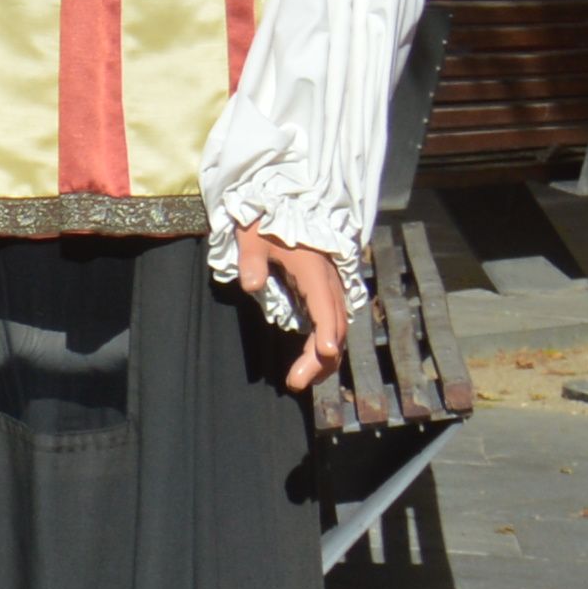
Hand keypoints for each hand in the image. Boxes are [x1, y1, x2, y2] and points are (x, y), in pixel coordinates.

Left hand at [234, 229, 352, 398]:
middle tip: (296, 382)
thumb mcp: (252, 237)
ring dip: (323, 357)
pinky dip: (325, 345)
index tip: (326, 352)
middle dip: (320, 358)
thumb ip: (252, 261)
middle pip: (334, 326)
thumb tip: (251, 285)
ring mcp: (329, 289)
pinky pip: (331, 323)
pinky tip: (312, 363)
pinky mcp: (324, 293)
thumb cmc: (266, 223)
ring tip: (302, 381)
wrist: (283, 206)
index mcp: (313, 271)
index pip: (324, 306)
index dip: (326, 330)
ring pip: (336, 329)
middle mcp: (328, 283)